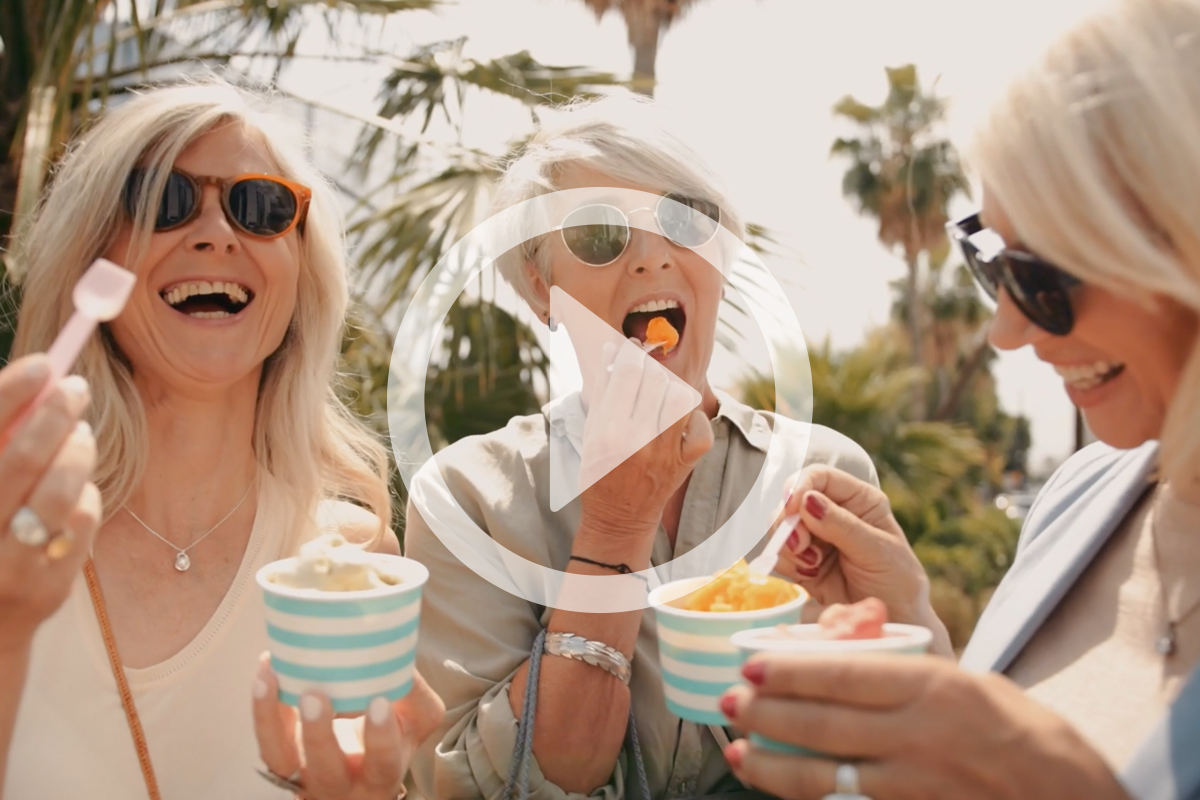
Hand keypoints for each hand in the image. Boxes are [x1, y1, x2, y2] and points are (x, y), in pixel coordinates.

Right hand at [0, 355, 100, 652]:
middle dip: (55, 416)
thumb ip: (1, 441)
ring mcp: (7, 565)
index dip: (11, 393)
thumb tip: (40, 381)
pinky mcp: (46, 588)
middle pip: (22, 461)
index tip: (43, 364)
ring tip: (81, 437)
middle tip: (75, 390)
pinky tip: (76, 490)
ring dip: (77, 453)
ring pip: (59, 494)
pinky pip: (82, 523)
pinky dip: (85, 495)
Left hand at [253, 654, 444, 799]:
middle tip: (315, 696)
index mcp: (382, 776)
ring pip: (282, 759)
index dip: (379, 738)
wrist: (364, 761)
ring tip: (270, 679)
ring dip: (272, 720)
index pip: (383, 764)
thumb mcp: (416, 720)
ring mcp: (305, 776)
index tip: (379, 702)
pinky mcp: (281, 760)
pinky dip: (262, 706)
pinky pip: (267, 739)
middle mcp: (342, 786)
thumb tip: (396, 652)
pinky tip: (266, 672)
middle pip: (326, 772)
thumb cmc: (393, 734)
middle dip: (319, 735)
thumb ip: (413, 692)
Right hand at [578, 340, 711, 537]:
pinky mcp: (686, 465)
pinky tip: (679, 420)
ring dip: (671, 388)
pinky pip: (702, 432)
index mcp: (611, 431)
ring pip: (682, 399)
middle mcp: (641, 441)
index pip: (628, 374)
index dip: (630, 353)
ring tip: (660, 392)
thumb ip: (602, 392)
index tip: (629, 347)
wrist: (619, 519)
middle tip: (643, 368)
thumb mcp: (590, 433)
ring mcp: (667, 454)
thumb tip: (612, 351)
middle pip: (657, 381)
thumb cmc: (599, 473)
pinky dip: (694, 421)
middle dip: (649, 366)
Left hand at [721, 653, 1129, 799]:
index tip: (751, 663)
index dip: (791, 671)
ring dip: (774, 763)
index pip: (845, 675)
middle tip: (731, 702)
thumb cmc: (1020, 729)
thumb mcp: (967, 682)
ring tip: (738, 751)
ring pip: (825, 773)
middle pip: (823, 723)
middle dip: (767, 713)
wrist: (1069, 795)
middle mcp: (917, 735)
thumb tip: (841, 654)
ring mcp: (913, 782)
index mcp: (932, 687)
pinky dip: (807, 795)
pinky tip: (780, 784)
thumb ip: (905, 673)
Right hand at [770, 465, 948, 651]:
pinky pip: (779, 555)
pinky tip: (810, 576)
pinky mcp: (803, 563)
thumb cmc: (897, 582)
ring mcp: (816, 538)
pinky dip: (787, 564)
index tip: (791, 508)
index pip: (820, 476)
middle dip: (790, 523)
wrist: (895, 622)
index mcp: (859, 500)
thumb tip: (807, 500)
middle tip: (802, 548)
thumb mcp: (877, 551)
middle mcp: (834, 513)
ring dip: (789, 547)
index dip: (800, 486)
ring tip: (813, 566)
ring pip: (781, 528)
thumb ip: (843, 525)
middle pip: (792, 501)